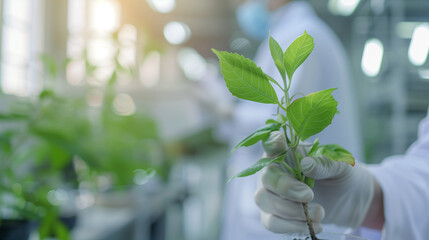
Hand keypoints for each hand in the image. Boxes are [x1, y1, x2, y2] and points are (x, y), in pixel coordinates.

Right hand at [255, 131, 374, 233]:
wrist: (349, 200)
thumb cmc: (341, 175)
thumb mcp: (341, 166)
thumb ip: (325, 163)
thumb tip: (306, 165)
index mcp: (287, 151)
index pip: (272, 143)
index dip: (272, 142)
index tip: (280, 142)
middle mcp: (273, 170)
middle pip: (265, 177)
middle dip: (286, 188)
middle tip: (309, 195)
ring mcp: (270, 193)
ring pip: (264, 200)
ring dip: (291, 210)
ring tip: (320, 213)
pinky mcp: (274, 214)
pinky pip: (271, 222)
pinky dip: (292, 226)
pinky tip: (313, 225)